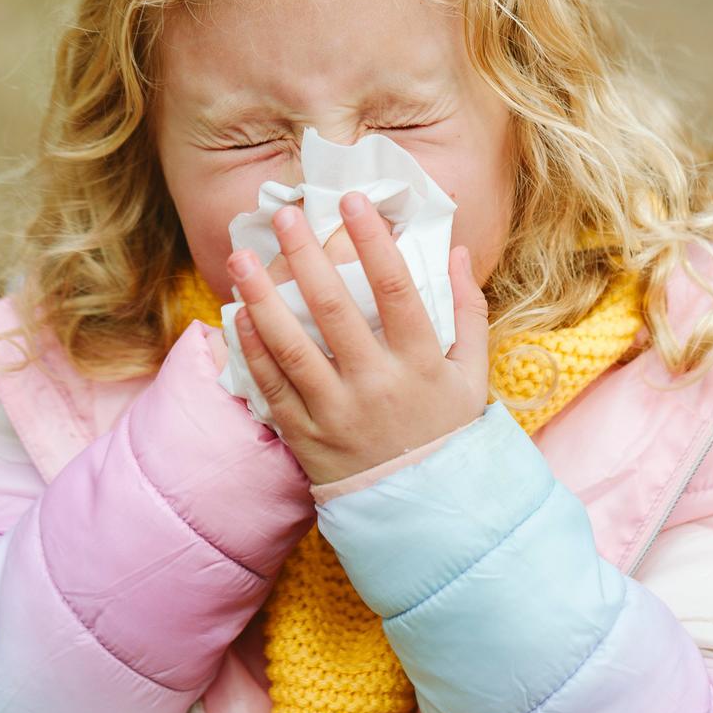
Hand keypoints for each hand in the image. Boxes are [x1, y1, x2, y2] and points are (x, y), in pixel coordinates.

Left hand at [226, 191, 489, 485]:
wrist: (425, 511)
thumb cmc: (448, 432)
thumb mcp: (473, 375)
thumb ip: (468, 311)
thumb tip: (457, 250)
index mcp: (422, 364)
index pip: (396, 289)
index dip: (372, 241)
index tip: (352, 201)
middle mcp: (378, 385)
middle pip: (335, 309)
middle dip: (306, 256)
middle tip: (284, 215)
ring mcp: (339, 413)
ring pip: (293, 347)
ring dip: (263, 297)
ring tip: (242, 257)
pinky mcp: (308, 437)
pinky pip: (272, 388)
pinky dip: (252, 351)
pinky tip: (238, 315)